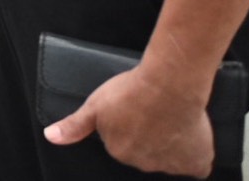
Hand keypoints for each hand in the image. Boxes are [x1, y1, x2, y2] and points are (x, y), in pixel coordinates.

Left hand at [45, 63, 214, 176]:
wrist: (168, 84)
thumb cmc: (132, 90)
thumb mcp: (94, 105)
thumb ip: (74, 125)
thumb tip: (51, 137)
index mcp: (118, 151)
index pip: (123, 143)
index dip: (130, 125)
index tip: (135, 110)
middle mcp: (143, 163)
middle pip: (146, 152)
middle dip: (149, 137)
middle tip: (154, 113)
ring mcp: (170, 165)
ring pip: (171, 158)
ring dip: (172, 145)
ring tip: (171, 119)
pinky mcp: (196, 161)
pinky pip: (197, 165)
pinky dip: (196, 155)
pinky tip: (191, 137)